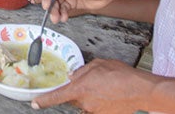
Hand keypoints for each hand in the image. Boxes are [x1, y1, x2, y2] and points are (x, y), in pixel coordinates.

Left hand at [31, 58, 155, 112]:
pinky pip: (96, 108)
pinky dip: (100, 101)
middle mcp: (85, 102)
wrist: (140, 90)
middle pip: (73, 99)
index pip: (57, 96)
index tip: (35, 103)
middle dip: (79, 91)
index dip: (44, 100)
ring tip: (105, 88)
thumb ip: (82, 72)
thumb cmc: (120, 75)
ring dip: (90, 96)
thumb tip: (73, 76)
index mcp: (80, 88)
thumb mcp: (97, 65)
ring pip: (85, 104)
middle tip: (94, 83)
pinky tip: (110, 94)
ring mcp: (95, 111)